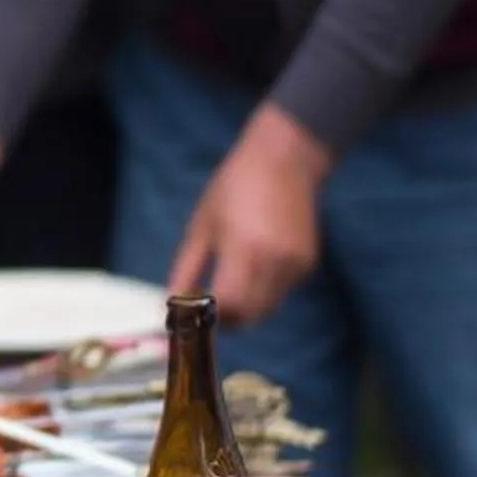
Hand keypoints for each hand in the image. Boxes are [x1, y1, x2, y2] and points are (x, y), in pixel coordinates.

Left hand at [167, 103, 331, 324]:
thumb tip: (169, 302)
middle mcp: (275, 262)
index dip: (210, 317)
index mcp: (244, 249)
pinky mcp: (308, 264)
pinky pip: (282, 293)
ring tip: (229, 284)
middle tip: (209, 309)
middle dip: (228, 319)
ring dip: (247, 308)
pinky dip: (265, 292)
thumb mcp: (202, 225)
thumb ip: (186, 269)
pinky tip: (254, 266)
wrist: (286, 158)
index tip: (195, 315)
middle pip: (251, 315)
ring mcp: (296, 265)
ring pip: (268, 308)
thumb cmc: (235, 185)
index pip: (228, 305)